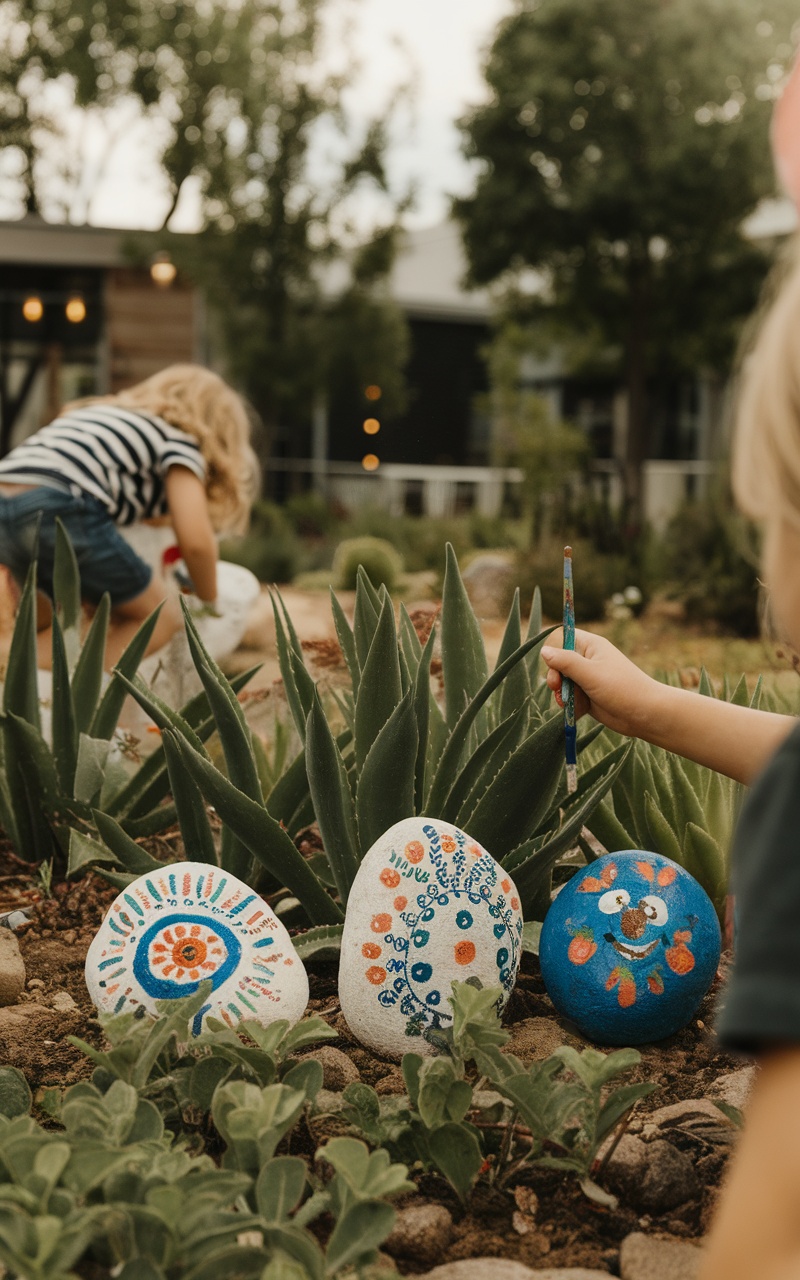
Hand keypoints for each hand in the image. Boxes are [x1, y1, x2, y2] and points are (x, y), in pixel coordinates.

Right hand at [541, 629, 659, 737]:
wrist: (644, 714)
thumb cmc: (621, 688)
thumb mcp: (590, 673)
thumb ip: (565, 662)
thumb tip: (543, 650)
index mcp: (591, 646)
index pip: (563, 638)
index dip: (554, 650)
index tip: (554, 665)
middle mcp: (588, 660)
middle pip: (558, 663)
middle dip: (555, 677)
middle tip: (556, 688)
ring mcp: (588, 679)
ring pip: (562, 683)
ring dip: (562, 694)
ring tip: (568, 704)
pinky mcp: (588, 696)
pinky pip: (570, 697)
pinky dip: (571, 704)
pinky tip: (580, 710)